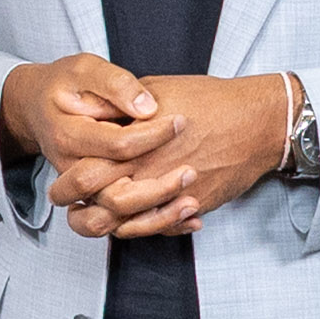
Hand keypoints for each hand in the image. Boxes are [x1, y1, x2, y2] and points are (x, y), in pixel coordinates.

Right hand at [3, 53, 185, 231]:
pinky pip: (123, 226)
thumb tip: (148, 107)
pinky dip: (159, 225)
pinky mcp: (95, 198)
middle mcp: (72, 172)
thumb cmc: (64, 84)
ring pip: (117, 221)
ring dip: (158, 217)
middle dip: (159, 188)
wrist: (37, 105)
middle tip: (191, 171)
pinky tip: (191, 217)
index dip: (155, 136)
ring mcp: (82, 190)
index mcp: (69, 137)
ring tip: (193, 202)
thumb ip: (116, 85)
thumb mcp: (85, 69)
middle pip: (116, 196)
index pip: (118, 146)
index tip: (182, 122)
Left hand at [71, 73, 299, 238]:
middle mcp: (149, 171)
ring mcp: (170, 193)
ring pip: (123, 225)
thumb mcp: (157, 90)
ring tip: (94, 215)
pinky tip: (131, 221)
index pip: (84, 172)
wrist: (257, 122)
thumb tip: (93, 111)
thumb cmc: (210, 100)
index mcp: (134, 143)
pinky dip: (141, 228)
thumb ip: (122, 107)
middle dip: (76, 208)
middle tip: (69, 204)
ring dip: (104, 224)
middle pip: (97, 204)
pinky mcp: (191, 205)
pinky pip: (158, 227)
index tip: (62, 180)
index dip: (66, 181)